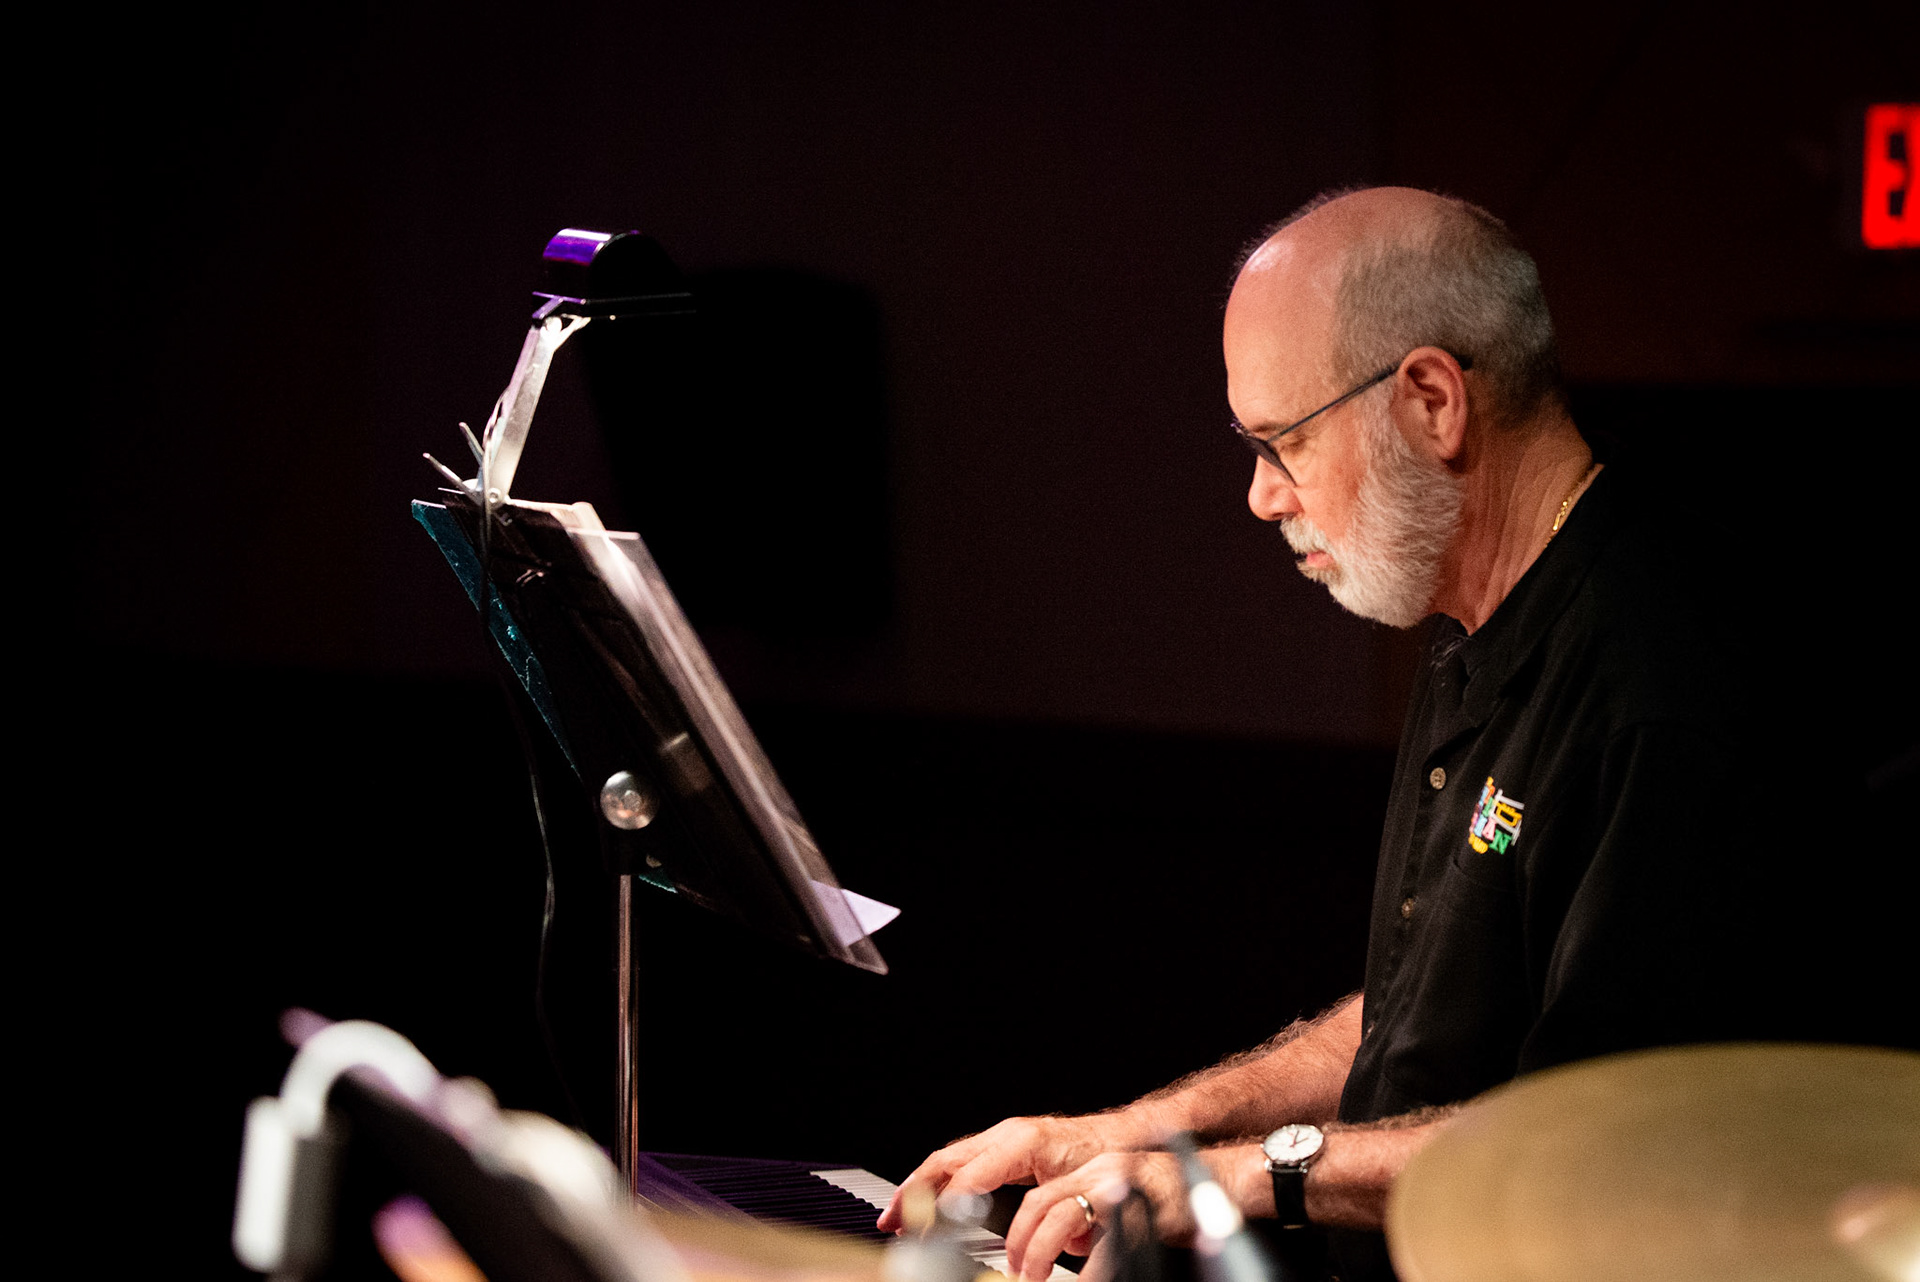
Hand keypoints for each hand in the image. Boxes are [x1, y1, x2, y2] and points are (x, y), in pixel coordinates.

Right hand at [877, 1115, 1126, 1233]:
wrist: (1120, 1137)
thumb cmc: (1102, 1157)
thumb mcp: (1072, 1187)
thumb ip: (1043, 1211)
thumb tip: (1026, 1246)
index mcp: (1020, 1142)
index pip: (969, 1175)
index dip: (945, 1205)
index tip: (925, 1229)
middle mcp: (1005, 1135)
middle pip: (945, 1162)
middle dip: (913, 1192)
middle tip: (892, 1222)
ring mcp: (1001, 1138)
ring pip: (947, 1160)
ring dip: (919, 1188)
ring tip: (898, 1216)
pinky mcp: (1003, 1147)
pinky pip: (960, 1162)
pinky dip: (938, 1182)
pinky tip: (929, 1202)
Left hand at [1004, 1144, 1262, 1281]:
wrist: (1220, 1182)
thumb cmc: (1176, 1196)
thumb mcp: (1125, 1197)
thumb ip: (1094, 1216)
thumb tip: (1068, 1248)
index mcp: (1095, 1171)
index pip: (1042, 1194)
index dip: (1021, 1227)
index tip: (1014, 1252)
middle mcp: (1102, 1173)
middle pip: (1042, 1201)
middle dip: (1023, 1240)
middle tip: (1021, 1269)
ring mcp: (1120, 1188)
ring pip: (1062, 1215)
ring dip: (1042, 1250)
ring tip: (1037, 1275)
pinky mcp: (1140, 1207)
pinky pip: (1104, 1240)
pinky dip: (1090, 1267)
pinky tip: (1087, 1279)